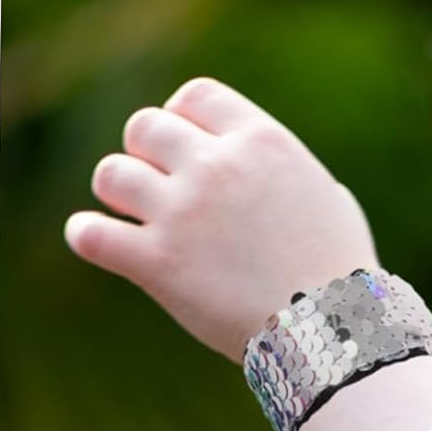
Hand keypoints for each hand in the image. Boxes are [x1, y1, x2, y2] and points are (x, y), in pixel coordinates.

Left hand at [64, 77, 379, 363]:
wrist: (338, 333)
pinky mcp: (158, 263)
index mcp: (263, 143)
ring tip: (136, 217)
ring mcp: (184, 213)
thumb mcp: (332, 203)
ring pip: (111, 174)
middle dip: (147, 155)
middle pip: (145, 128)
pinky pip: (90, 234)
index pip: (195, 97)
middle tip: (160, 188)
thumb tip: (279, 179)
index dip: (182, 118)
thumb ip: (292, 176)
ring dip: (118, 193)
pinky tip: (98, 240)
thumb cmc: (343, 275)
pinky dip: (88, 235)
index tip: (183, 147)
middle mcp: (218, 167)